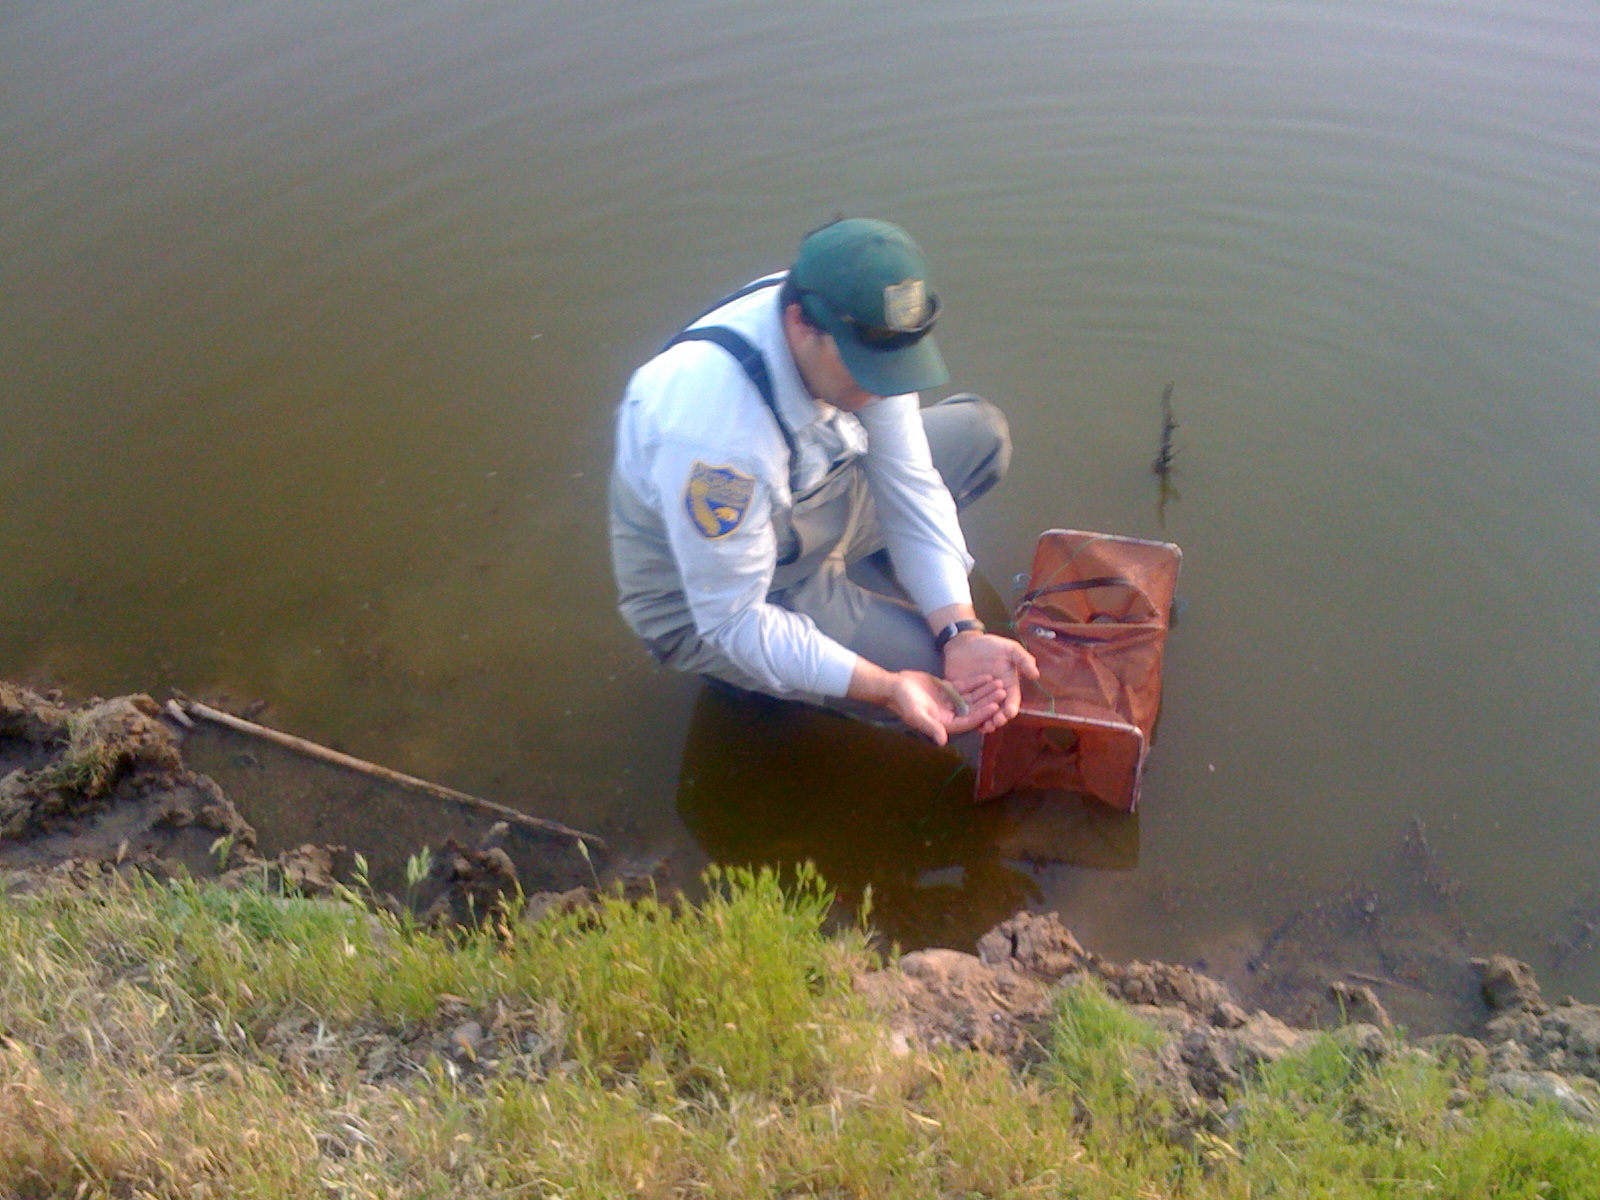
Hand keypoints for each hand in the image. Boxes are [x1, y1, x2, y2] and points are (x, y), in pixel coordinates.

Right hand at [884, 671, 1005, 745]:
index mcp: (945, 724)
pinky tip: (987, 676)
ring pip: (972, 697)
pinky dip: (976, 682)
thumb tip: (942, 741)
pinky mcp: (948, 691)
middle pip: (974, 708)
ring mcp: (950, 703)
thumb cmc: (903, 702)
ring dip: (985, 691)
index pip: (969, 720)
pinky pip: (965, 687)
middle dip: (988, 700)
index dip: (982, 713)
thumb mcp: (916, 715)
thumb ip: (930, 727)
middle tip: (1003, 691)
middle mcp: (950, 715)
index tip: (995, 706)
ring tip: (999, 682)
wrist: (893, 687)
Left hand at [942, 632, 1039, 732]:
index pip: (1012, 700)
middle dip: (999, 718)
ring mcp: (980, 699)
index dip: (1012, 707)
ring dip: (986, 722)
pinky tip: (970, 724)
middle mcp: (996, 696)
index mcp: (1008, 686)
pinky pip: (969, 711)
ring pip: (985, 714)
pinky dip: (971, 719)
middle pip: (999, 711)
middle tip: (996, 722)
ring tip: (985, 728)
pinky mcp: (966, 699)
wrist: (965, 643)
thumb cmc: (990, 645)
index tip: (1010, 712)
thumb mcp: (1010, 649)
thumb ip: (1023, 660)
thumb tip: (1036, 674)